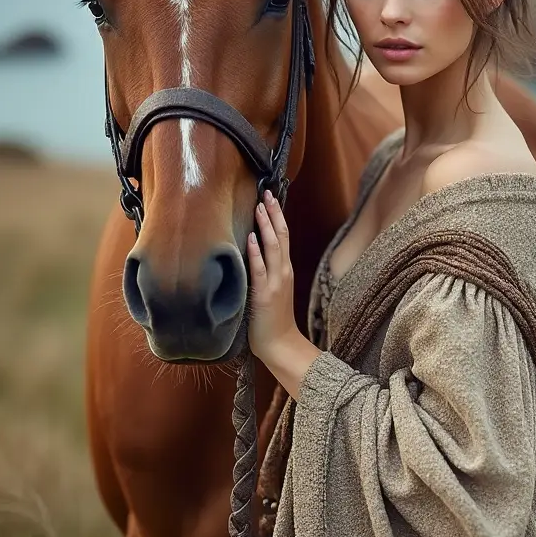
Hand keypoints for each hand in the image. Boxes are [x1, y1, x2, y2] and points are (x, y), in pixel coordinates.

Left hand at [247, 190, 298, 359]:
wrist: (281, 344)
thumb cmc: (272, 318)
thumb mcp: (273, 288)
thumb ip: (267, 270)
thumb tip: (252, 248)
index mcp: (285, 269)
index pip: (283, 236)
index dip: (277, 216)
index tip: (270, 197)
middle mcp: (283, 271)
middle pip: (281, 235)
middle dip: (273, 213)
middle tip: (266, 192)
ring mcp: (275, 282)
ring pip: (274, 247)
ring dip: (266, 226)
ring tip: (259, 207)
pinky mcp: (264, 294)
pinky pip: (259, 270)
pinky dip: (256, 253)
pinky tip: (250, 238)